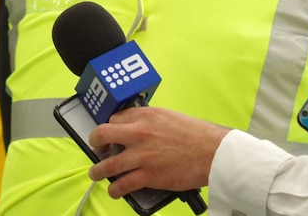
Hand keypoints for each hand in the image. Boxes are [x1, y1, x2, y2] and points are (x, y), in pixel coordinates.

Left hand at [87, 106, 227, 198]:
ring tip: (96, 174)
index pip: (115, 118)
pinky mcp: (149, 176)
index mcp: (144, 116)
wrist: (213, 152)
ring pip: (108, 164)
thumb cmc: (196, 134)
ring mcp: (142, 156)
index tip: (110, 134)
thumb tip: (138, 125)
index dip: (111, 127)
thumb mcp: (168, 116)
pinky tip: (115, 191)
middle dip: (94, 142)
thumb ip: (149, 120)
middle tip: (96, 148)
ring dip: (98, 171)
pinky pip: (124, 184)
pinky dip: (116, 190)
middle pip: (102, 135)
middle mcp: (138, 134)